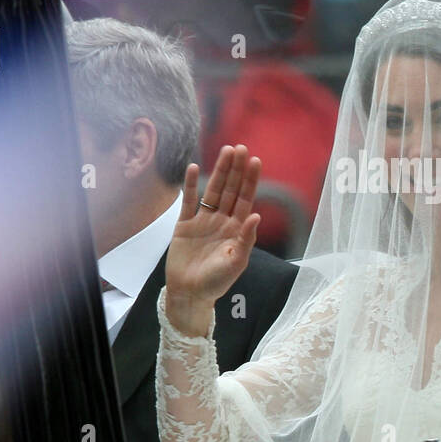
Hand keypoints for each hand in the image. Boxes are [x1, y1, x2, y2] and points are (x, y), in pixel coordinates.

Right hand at [163, 144, 261, 335]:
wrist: (189, 294)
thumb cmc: (215, 283)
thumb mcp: (235, 263)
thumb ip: (246, 239)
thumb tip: (256, 215)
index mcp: (236, 229)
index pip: (245, 198)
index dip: (250, 180)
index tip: (254, 160)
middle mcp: (221, 221)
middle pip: (230, 189)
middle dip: (236, 169)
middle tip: (240, 147)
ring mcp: (203, 221)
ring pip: (212, 190)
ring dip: (218, 171)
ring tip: (225, 151)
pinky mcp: (184, 225)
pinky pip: (188, 201)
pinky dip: (190, 185)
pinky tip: (194, 168)